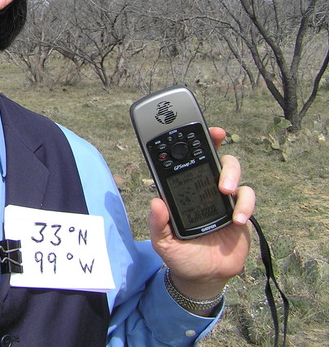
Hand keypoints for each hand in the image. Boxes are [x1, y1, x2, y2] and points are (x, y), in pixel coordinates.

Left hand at [148, 127, 254, 303]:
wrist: (204, 276)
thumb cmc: (180, 255)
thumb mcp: (163, 242)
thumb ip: (158, 224)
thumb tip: (156, 203)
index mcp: (181, 190)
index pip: (184, 161)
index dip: (186, 142)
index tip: (186, 127)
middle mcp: (202, 188)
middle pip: (212, 156)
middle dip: (214, 143)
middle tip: (216, 137)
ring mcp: (223, 198)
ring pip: (233, 172)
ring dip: (231, 175)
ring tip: (224, 190)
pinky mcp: (240, 211)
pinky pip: (247, 197)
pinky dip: (245, 205)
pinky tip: (236, 219)